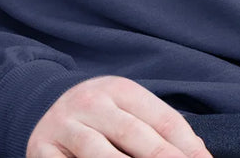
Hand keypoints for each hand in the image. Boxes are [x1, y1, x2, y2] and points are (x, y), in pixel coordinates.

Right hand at [26, 75, 211, 157]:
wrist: (40, 106)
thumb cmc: (100, 117)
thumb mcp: (128, 110)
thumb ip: (159, 128)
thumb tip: (198, 155)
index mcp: (119, 88)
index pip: (161, 119)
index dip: (186, 147)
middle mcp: (90, 101)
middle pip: (133, 135)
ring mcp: (64, 125)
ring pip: (98, 154)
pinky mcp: (41, 150)